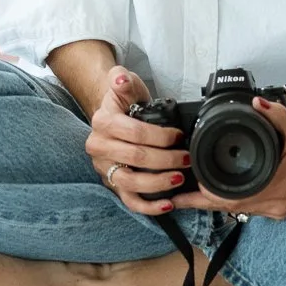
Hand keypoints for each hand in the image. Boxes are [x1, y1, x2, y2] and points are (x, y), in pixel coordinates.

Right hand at [84, 65, 190, 216]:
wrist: (111, 113)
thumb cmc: (123, 100)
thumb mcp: (124, 83)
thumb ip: (122, 78)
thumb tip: (120, 79)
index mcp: (103, 122)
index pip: (135, 132)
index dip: (160, 136)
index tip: (178, 136)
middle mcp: (99, 147)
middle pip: (135, 158)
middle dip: (165, 159)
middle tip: (186, 158)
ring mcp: (104, 168)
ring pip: (130, 183)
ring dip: (158, 183)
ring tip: (179, 178)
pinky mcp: (112, 183)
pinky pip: (128, 200)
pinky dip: (148, 206)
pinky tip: (167, 204)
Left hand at [169, 97, 285, 218]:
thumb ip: (273, 114)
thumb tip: (255, 103)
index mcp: (277, 189)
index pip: (233, 199)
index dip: (208, 196)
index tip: (188, 189)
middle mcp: (275, 205)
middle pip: (230, 209)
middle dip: (202, 203)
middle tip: (175, 197)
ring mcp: (277, 210)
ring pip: (238, 211)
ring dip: (214, 205)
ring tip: (188, 197)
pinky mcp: (279, 209)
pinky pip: (249, 209)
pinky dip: (230, 203)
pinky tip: (215, 196)